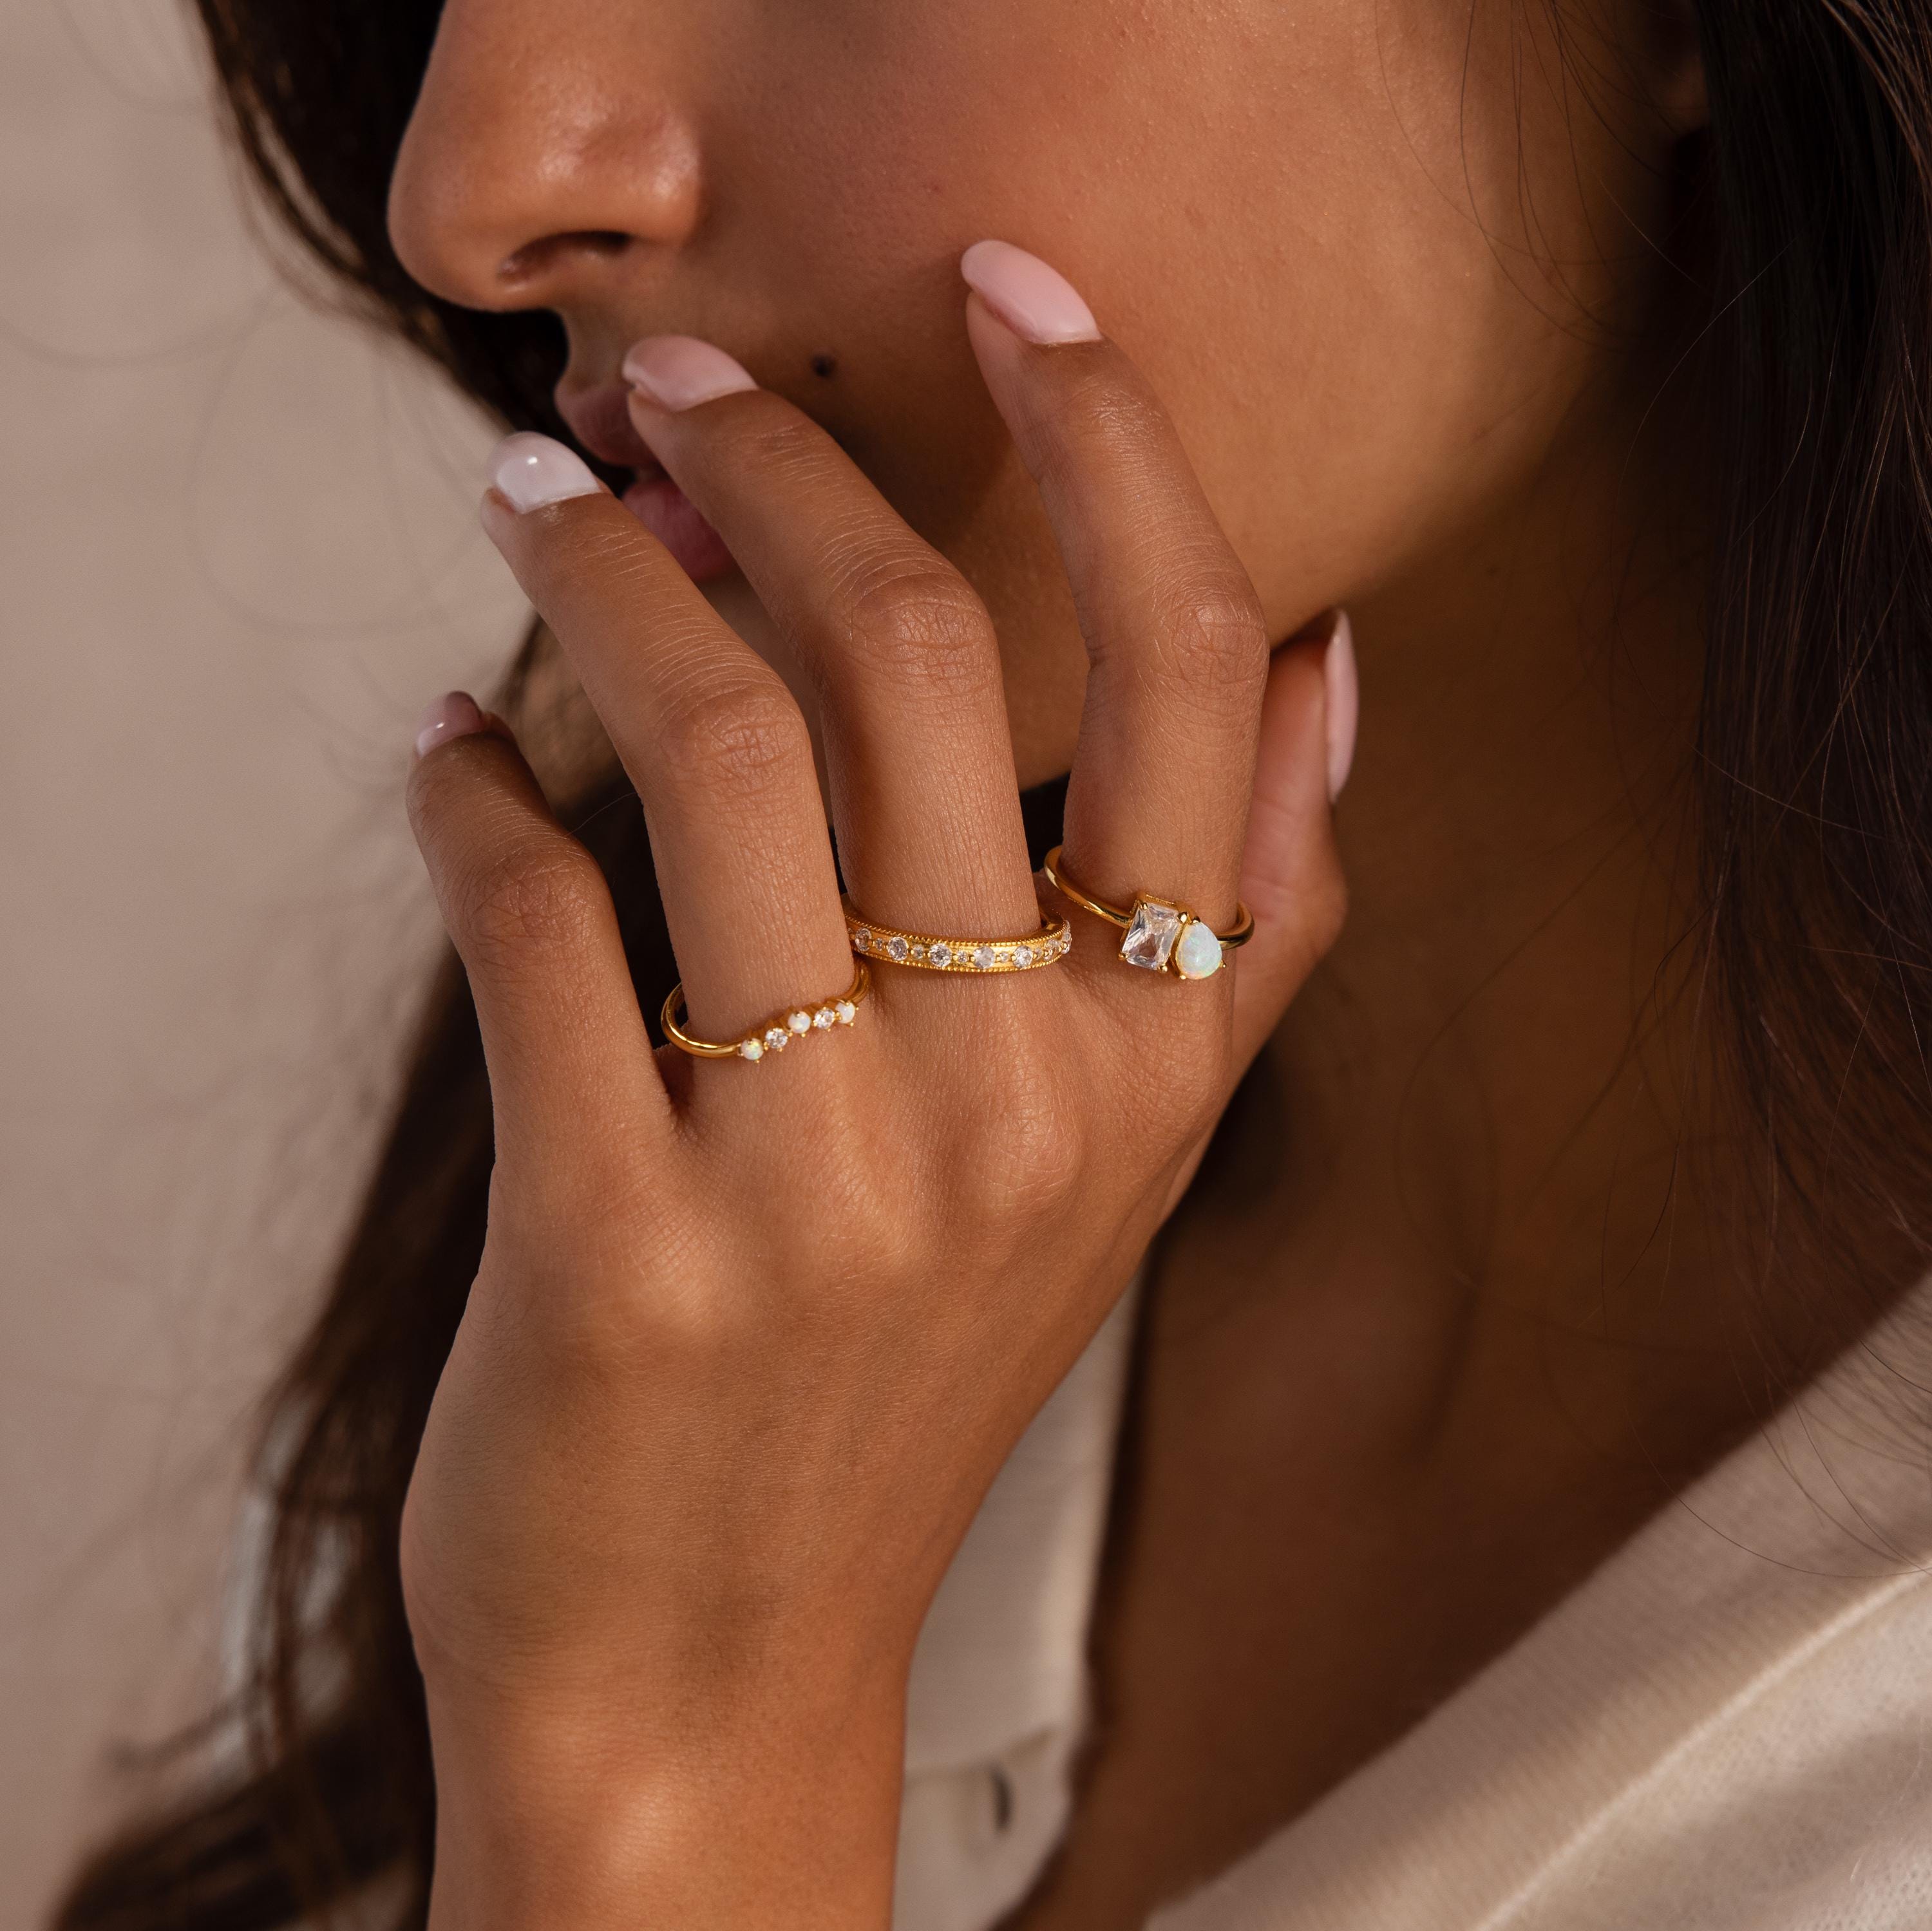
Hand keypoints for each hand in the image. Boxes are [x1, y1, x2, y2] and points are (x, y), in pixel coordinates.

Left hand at [402, 242, 1349, 1929]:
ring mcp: (826, 1183)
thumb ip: (1255, 928)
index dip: (1127, 445)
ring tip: (540, 505)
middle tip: (681, 386)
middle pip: (937, 661)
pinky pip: (533, 924)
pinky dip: (466, 798)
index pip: (1202, 681)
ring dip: (606, 581)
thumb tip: (1339, 666)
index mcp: (1157, 1061)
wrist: (716, 1667)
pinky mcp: (623, 1250)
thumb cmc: (897, 1378)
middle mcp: (1024, 1106)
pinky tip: (444, 757)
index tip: (1021, 295)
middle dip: (799, 466)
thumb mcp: (1122, 1162)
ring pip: (719, 753)